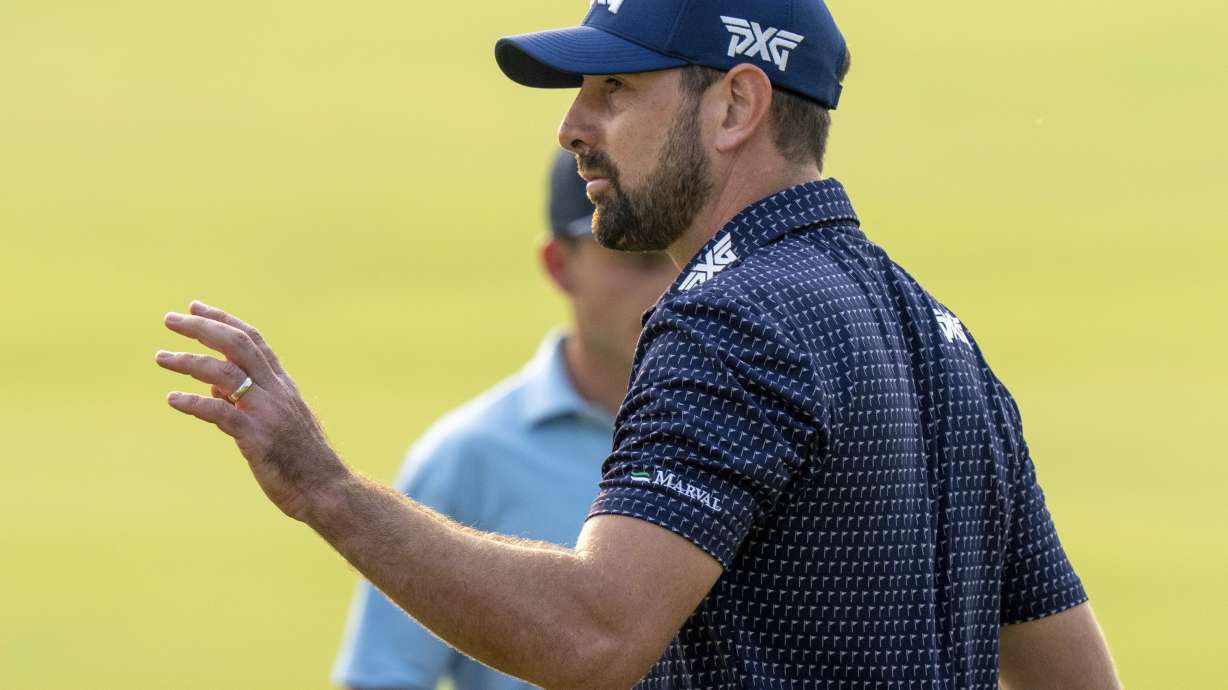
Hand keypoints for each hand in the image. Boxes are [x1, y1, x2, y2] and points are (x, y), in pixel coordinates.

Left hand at [156, 301, 349, 520]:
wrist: (326, 489)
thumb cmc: (301, 458)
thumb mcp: (278, 421)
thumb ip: (247, 400)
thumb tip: (213, 387)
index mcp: (283, 384)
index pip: (252, 339)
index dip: (223, 320)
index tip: (195, 307)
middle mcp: (276, 391)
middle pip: (236, 346)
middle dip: (202, 328)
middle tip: (170, 319)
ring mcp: (267, 412)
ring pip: (224, 373)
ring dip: (188, 361)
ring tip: (161, 357)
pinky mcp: (256, 438)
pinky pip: (220, 412)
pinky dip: (194, 403)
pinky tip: (173, 399)